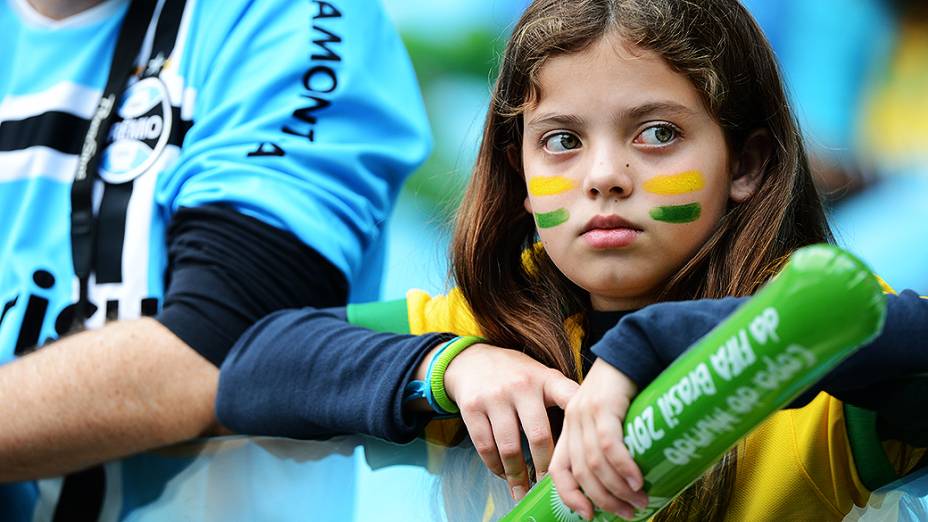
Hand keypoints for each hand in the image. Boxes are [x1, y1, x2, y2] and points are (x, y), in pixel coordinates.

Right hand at [442, 343, 578, 500]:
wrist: (472, 359)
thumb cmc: (517, 376)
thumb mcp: (542, 377)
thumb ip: (562, 400)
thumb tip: (584, 442)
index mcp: (546, 379)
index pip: (570, 398)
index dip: (580, 422)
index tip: (588, 453)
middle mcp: (521, 386)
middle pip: (539, 436)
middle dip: (544, 468)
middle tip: (550, 489)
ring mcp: (494, 396)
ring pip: (509, 448)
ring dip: (517, 476)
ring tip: (524, 491)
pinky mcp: (472, 407)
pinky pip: (485, 447)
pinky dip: (496, 467)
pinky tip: (504, 474)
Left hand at [549, 358, 647, 519]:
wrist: (634, 350)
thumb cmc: (628, 391)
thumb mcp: (611, 421)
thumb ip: (609, 447)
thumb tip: (626, 486)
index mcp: (570, 429)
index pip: (560, 470)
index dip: (570, 497)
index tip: (589, 516)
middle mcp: (572, 422)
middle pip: (580, 472)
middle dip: (603, 499)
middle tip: (627, 514)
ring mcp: (585, 413)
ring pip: (594, 463)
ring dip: (618, 488)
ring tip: (639, 501)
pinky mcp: (603, 405)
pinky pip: (608, 444)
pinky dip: (622, 467)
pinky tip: (637, 481)